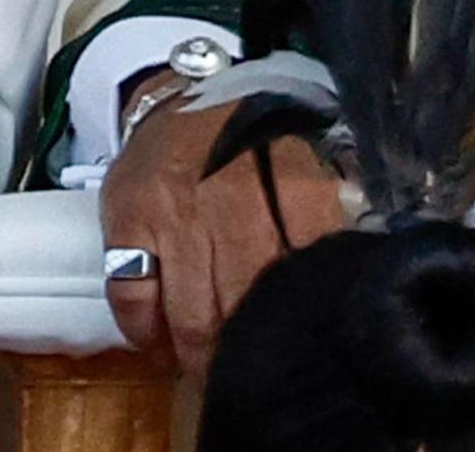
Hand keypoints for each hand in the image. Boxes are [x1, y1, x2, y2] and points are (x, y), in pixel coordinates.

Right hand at [100, 95, 353, 370]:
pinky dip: (143, 331)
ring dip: (200, 355)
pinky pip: (132, 295)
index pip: (309, 267)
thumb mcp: (303, 165)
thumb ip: (323, 224)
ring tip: (210, 375)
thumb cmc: (251, 144)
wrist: (179, 94)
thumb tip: (347, 293)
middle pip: (247, 302)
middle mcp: (234, 194)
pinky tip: (156, 342)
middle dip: (250, 354)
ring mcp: (176, 210)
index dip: (308, 322)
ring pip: (191, 311)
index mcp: (292, 180)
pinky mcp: (128, 217)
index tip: (309, 352)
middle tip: (255, 380)